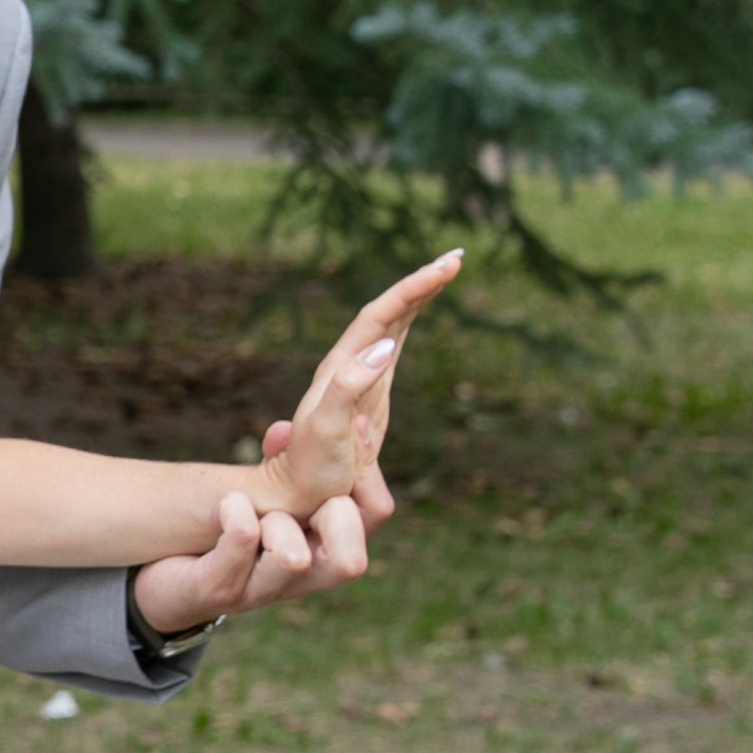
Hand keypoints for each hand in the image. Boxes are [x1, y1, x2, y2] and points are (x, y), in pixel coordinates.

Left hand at [129, 404, 399, 634]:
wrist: (162, 577)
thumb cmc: (226, 528)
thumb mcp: (269, 489)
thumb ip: (297, 454)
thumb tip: (314, 410)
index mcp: (323, 545)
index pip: (375, 511)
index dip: (366, 467)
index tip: (350, 422)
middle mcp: (300, 578)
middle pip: (351, 561)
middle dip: (332, 509)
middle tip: (305, 491)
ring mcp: (259, 589)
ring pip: (293, 558)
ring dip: (274, 522)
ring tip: (249, 507)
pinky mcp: (217, 589)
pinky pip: (242, 545)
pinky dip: (236, 518)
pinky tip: (226, 505)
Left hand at [256, 252, 459, 528]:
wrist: (295, 494)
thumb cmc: (310, 468)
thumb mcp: (328, 428)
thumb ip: (351, 385)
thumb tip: (385, 346)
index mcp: (342, 367)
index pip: (379, 316)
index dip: (412, 289)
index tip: (444, 268)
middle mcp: (349, 365)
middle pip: (387, 311)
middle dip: (421, 283)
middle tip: (456, 258)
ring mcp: (361, 376)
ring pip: (391, 323)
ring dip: (417, 295)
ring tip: (446, 270)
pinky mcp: (372, 392)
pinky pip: (393, 344)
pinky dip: (410, 322)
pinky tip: (419, 311)